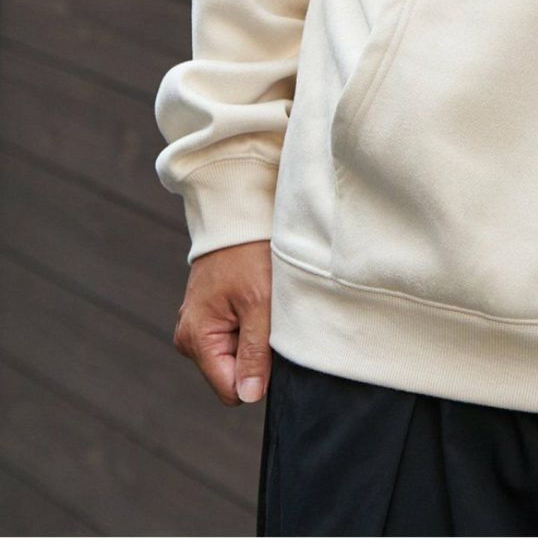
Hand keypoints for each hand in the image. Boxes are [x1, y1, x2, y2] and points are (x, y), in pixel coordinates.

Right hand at [172, 238, 272, 405]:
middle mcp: (189, 338)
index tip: (269, 342)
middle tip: (264, 316)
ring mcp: (196, 328)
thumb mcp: (259, 304)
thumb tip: (249, 396)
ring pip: (235, 356)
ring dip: (252, 337)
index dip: (256, 375)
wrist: (237, 220)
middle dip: (254, 353)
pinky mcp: (207, 317)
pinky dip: (248, 325)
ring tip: (257, 305)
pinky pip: (232, 338)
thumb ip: (255, 353)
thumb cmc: (248, 255)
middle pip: (232, 374)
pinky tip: (252, 300)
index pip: (230, 390)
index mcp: (196, 340)